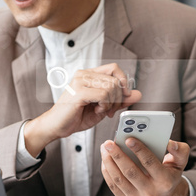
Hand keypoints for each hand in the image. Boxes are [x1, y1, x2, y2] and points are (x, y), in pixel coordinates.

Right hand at [24, 63, 141, 155]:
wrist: (57, 127)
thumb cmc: (76, 116)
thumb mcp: (104, 107)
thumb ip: (120, 100)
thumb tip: (138, 94)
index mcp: (89, 74)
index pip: (114, 68)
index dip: (123, 82)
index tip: (123, 97)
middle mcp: (83, 74)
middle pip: (115, 79)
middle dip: (118, 98)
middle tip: (110, 110)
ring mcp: (79, 81)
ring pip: (111, 87)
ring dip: (111, 103)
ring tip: (101, 110)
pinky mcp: (78, 91)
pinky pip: (103, 94)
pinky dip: (105, 105)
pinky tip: (98, 111)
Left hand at [101, 138, 189, 195]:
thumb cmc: (170, 173)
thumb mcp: (180, 162)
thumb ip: (179, 150)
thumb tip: (170, 143)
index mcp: (165, 181)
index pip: (150, 163)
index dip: (139, 150)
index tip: (128, 139)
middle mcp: (152, 193)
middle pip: (130, 172)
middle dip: (117, 155)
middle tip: (108, 142)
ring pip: (119, 179)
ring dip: (109, 162)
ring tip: (104, 148)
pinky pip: (113, 186)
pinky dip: (107, 172)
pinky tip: (105, 160)